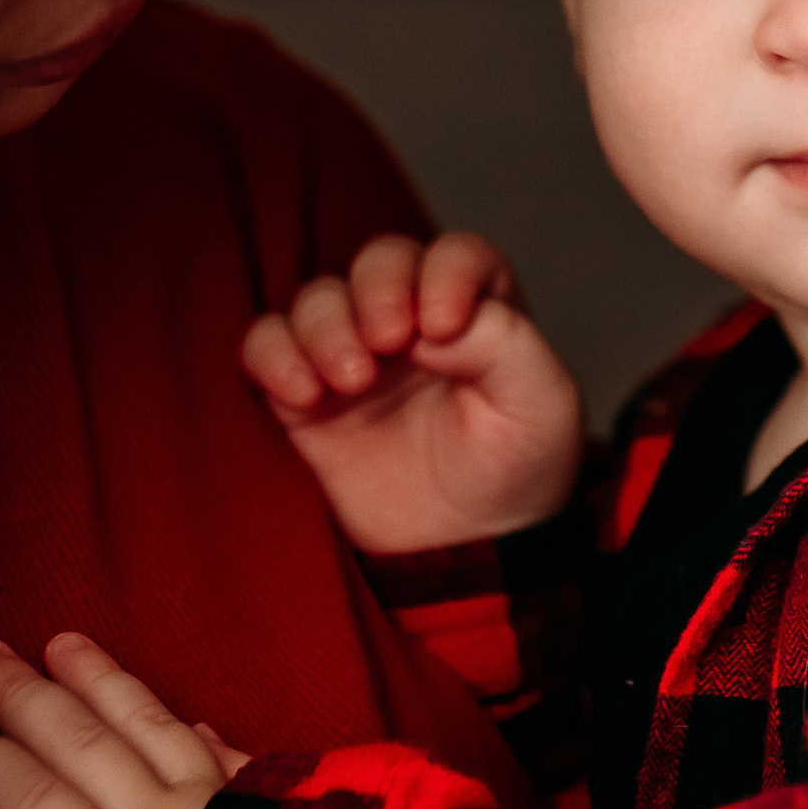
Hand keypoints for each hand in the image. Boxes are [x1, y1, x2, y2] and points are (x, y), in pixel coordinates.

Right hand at [240, 229, 581, 552]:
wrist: (465, 553)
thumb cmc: (513, 472)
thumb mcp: (541, 406)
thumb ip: (503, 344)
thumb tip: (434, 322)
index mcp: (478, 310)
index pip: (455, 255)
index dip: (445, 274)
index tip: (443, 324)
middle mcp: (412, 321)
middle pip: (380, 262)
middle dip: (378, 290)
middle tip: (389, 343)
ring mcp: (354, 354)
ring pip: (320, 299)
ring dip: (327, 327)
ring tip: (351, 380)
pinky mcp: (304, 397)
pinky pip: (266, 346)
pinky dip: (272, 356)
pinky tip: (304, 393)